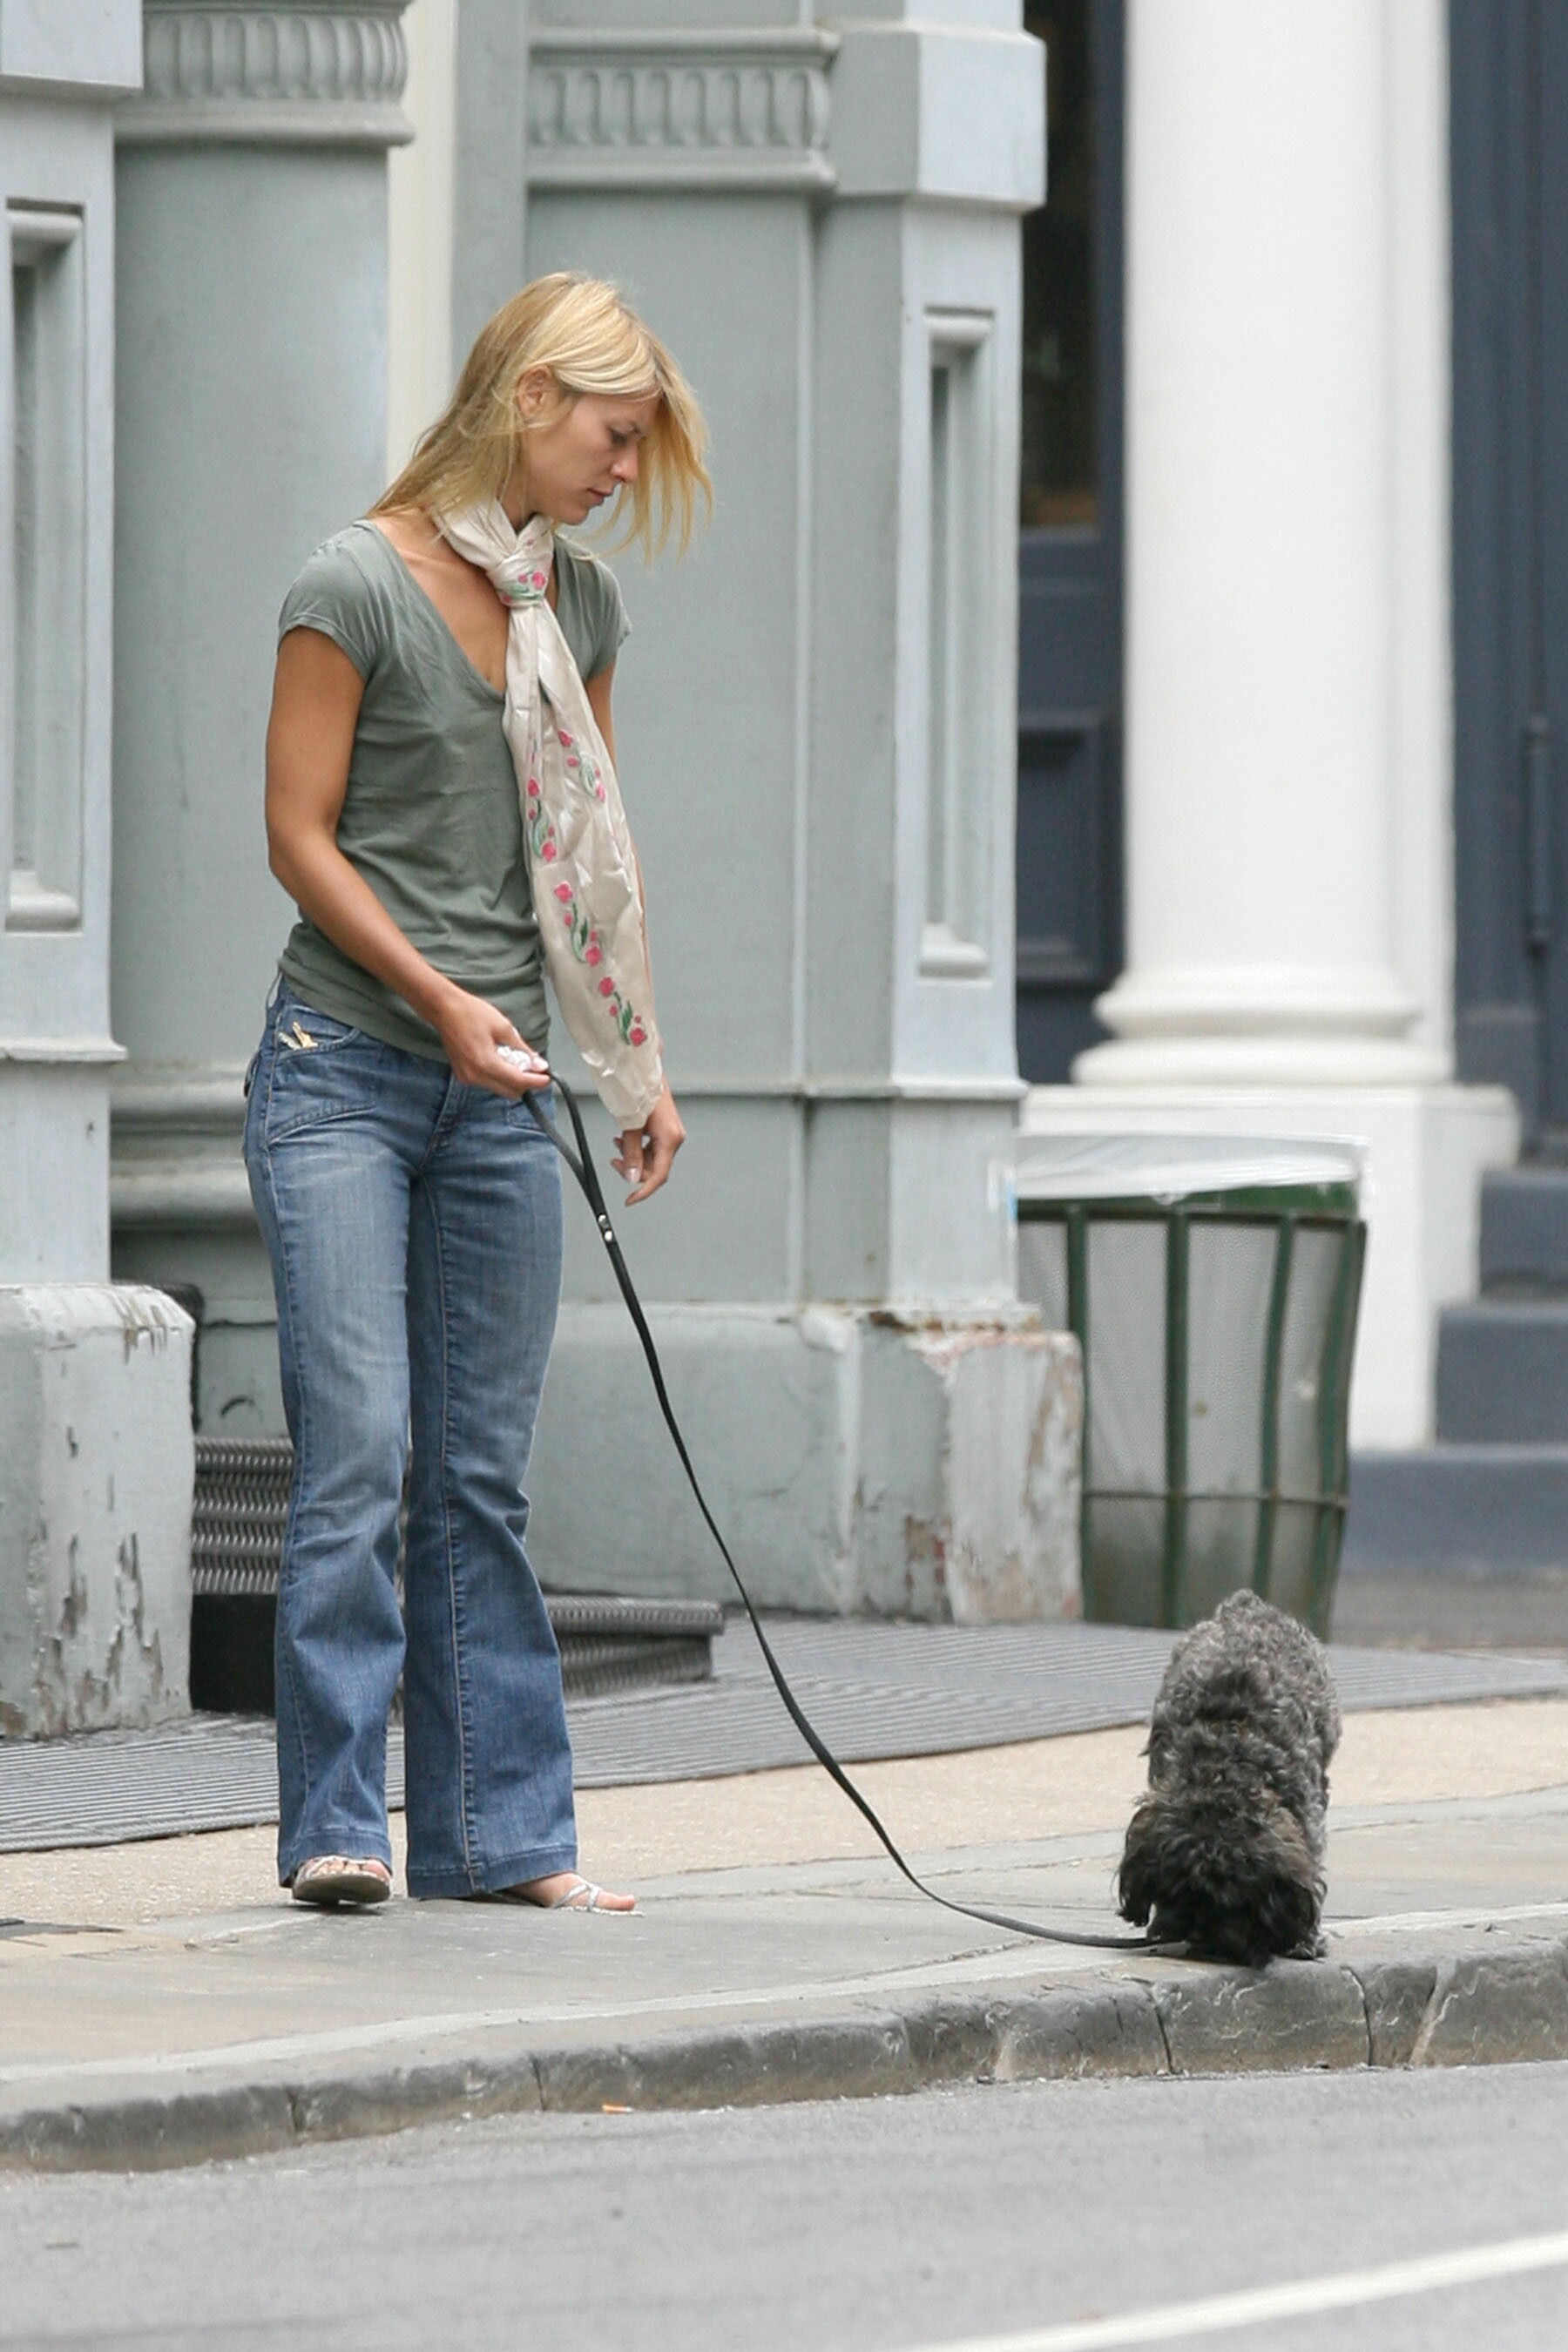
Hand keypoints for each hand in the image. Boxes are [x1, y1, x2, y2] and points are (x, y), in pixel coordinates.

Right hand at [434, 986, 548, 1095]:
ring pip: (499, 1088)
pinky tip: (498, 1057)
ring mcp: (467, 1078)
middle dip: (524, 1082)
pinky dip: (498, 1075)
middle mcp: (475, 1076)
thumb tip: (539, 1065)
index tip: (547, 1078)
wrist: (444, 1009)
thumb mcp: (504, 1028)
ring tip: (511, 1056)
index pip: (518, 1082)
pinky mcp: (463, 1075)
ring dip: (511, 1078)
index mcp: (486, 1064)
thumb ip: (522, 1050)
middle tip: (532, 1066)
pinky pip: (487, 1082)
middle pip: (510, 1091)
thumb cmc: (472, 1013)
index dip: (536, 1082)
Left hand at [613, 1087, 684, 1203]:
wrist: (644, 1069)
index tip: (630, 1200)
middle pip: (655, 1168)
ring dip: (633, 1157)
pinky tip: (624, 1139)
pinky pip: (651, 1147)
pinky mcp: (665, 1129)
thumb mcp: (630, 1126)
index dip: (644, 1191)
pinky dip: (636, 1147)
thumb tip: (632, 1177)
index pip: (659, 1175)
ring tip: (617, 1144)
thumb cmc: (639, 1091)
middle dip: (634, 1169)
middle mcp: (674, 1138)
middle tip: (614, 1162)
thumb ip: (631, 1153)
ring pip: (651, 1158)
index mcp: (670, 1138)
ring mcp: (670, 1133)